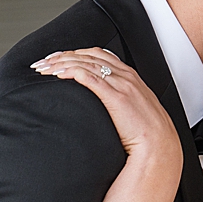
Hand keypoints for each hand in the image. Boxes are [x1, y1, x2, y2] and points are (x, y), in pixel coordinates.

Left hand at [33, 48, 181, 167]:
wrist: (159, 147)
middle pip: (88, 55)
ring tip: (43, 68)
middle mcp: (125, 76)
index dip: (75, 54)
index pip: (98, 55)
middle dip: (62, 56)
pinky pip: (89, 77)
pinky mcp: (116, 96)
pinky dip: (71, 72)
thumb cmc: (146, 135)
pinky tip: (58, 75)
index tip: (57, 58)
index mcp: (130, 77)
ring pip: (86, 63)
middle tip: (43, 62)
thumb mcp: (133, 112)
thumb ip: (118, 102)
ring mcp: (122, 84)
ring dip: (61, 63)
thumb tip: (100, 107)